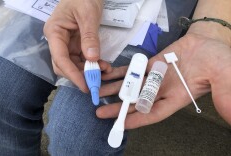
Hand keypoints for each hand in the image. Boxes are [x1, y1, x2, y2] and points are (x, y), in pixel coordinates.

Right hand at [44, 0, 103, 91]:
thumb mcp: (88, 15)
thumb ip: (89, 37)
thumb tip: (92, 59)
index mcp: (54, 32)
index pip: (60, 58)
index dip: (72, 74)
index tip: (84, 85)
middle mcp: (58, 41)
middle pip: (64, 65)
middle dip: (79, 75)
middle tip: (96, 82)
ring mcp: (67, 43)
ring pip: (74, 64)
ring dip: (88, 71)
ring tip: (104, 70)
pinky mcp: (76, 44)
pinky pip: (82, 59)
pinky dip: (92, 64)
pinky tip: (103, 65)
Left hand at [96, 33, 230, 128]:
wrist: (210, 42)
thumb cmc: (219, 61)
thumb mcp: (223, 79)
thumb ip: (223, 95)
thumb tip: (228, 113)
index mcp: (176, 99)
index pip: (153, 113)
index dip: (137, 120)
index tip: (120, 125)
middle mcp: (162, 90)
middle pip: (136, 102)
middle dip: (118, 108)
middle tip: (100, 113)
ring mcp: (154, 76)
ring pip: (131, 85)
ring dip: (114, 90)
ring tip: (98, 94)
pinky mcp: (150, 63)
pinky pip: (132, 69)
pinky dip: (119, 72)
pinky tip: (107, 75)